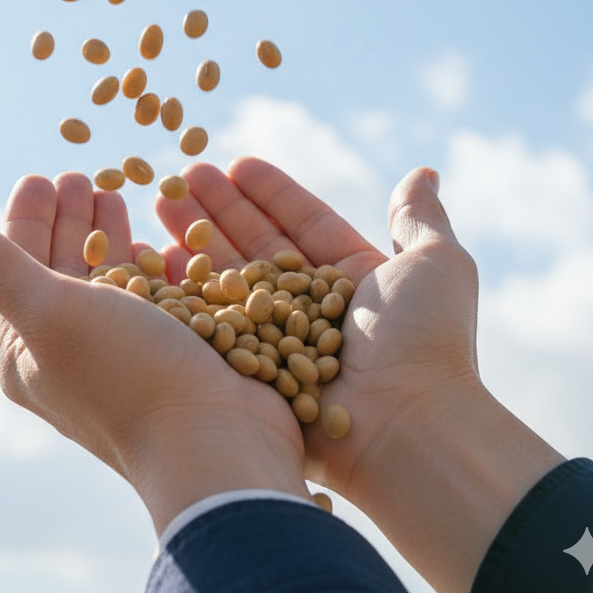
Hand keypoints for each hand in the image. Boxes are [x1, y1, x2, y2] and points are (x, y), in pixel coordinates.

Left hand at [0, 171, 309, 534]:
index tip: (42, 177)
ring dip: (108, 234)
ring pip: (107, 279)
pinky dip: (151, 258)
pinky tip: (160, 233)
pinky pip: (151, 292)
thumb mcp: (49, 311)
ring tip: (114, 192)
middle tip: (80, 175)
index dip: (28, 219)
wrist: (218, 444)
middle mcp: (70, 352)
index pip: (17, 268)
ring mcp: (122, 353)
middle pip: (62, 269)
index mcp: (27, 349)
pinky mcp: (169, 350)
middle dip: (69, 220)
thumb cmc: (126, 375)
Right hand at [156, 157, 562, 592]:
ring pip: (231, 280)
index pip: (304, 225)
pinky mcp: (253, 373)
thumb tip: (424, 171)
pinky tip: (157, 255)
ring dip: (197, 239)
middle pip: (258, 247)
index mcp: (356, 281)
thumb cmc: (423, 340)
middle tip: (182, 176)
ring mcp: (280, 343)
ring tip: (162, 200)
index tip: (234, 163)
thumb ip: (418, 217)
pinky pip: (215, 323)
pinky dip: (187, 290)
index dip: (269, 194)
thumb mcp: (436, 263)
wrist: (406, 428)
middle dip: (221, 209)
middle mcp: (314, 311)